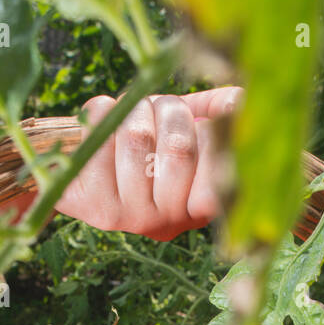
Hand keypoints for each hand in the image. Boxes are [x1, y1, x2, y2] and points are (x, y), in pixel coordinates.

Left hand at [55, 86, 241, 240]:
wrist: (87, 167)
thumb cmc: (150, 143)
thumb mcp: (192, 129)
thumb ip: (221, 115)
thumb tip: (238, 101)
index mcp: (197, 210)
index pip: (220, 173)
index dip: (213, 134)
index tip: (202, 122)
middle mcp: (164, 223)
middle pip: (179, 148)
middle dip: (170, 110)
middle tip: (162, 108)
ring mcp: (123, 217)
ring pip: (137, 139)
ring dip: (136, 108)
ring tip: (134, 112)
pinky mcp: (85, 203)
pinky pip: (97, 138)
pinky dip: (101, 109)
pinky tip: (104, 114)